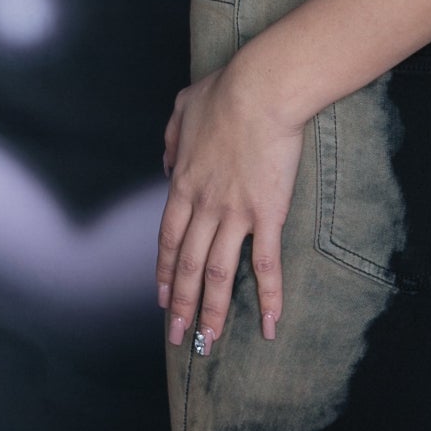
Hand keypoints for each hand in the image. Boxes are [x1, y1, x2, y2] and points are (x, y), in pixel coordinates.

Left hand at [157, 56, 303, 351]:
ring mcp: (234, 214)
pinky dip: (268, 297)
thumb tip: (167, 160)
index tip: (160, 298)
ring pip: (217, 275)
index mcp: (182, 184)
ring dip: (212, 312)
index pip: (167, 239)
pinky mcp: (267, 215)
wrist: (261, 89)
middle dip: (179, 305)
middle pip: (186, 266)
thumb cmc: (226, 92)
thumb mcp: (183, 109)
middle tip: (177, 335)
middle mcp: (203, 206)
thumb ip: (172, 139)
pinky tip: (270, 324)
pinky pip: (266, 264)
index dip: (162, 273)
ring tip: (208, 341)